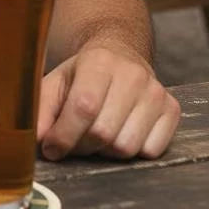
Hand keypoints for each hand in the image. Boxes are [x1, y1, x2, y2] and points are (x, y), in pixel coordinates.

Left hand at [37, 45, 180, 160]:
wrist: (120, 55)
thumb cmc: (83, 74)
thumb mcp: (56, 83)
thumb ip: (42, 109)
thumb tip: (36, 140)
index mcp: (99, 61)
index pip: (84, 107)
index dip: (64, 135)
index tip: (51, 148)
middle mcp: (132, 74)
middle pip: (104, 132)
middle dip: (81, 146)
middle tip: (73, 142)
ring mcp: (156, 91)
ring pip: (127, 147)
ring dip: (105, 151)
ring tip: (96, 136)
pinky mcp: (172, 109)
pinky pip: (151, 151)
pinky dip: (132, 152)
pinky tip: (120, 133)